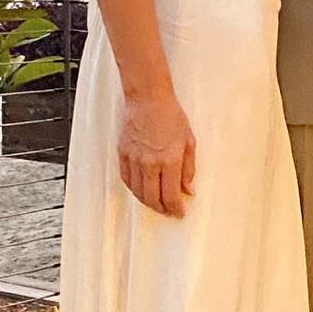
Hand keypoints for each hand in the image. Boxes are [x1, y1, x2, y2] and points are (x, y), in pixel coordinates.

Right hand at [119, 93, 196, 216]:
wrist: (148, 99)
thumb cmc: (171, 116)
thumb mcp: (189, 141)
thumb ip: (188, 169)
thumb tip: (188, 189)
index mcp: (169, 160)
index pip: (171, 195)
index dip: (176, 208)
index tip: (179, 212)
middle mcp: (150, 163)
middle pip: (152, 198)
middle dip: (161, 209)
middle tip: (168, 211)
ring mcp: (134, 160)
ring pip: (138, 192)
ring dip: (147, 201)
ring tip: (156, 202)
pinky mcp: (123, 154)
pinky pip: (127, 180)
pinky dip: (135, 189)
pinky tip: (142, 189)